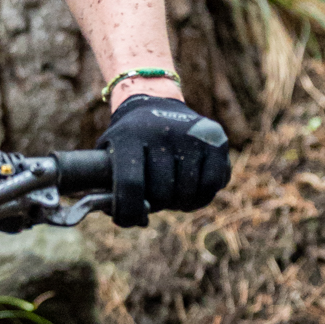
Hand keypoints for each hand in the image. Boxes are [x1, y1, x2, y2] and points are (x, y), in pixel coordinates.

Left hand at [99, 94, 229, 227]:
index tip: (127, 220)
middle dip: (156, 205)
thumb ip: (108, 188)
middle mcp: (162, 132)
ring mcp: (192, 134)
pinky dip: (202, 196)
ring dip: (179, 204)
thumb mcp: (108, 153)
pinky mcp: (216, 138)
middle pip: (162, 192)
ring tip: (171, 195)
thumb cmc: (129, 140)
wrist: (156, 103)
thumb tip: (131, 220)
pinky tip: (191, 191)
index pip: (130, 184)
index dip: (128, 210)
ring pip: (188, 193)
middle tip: (154, 200)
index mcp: (129, 136)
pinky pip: (213, 184)